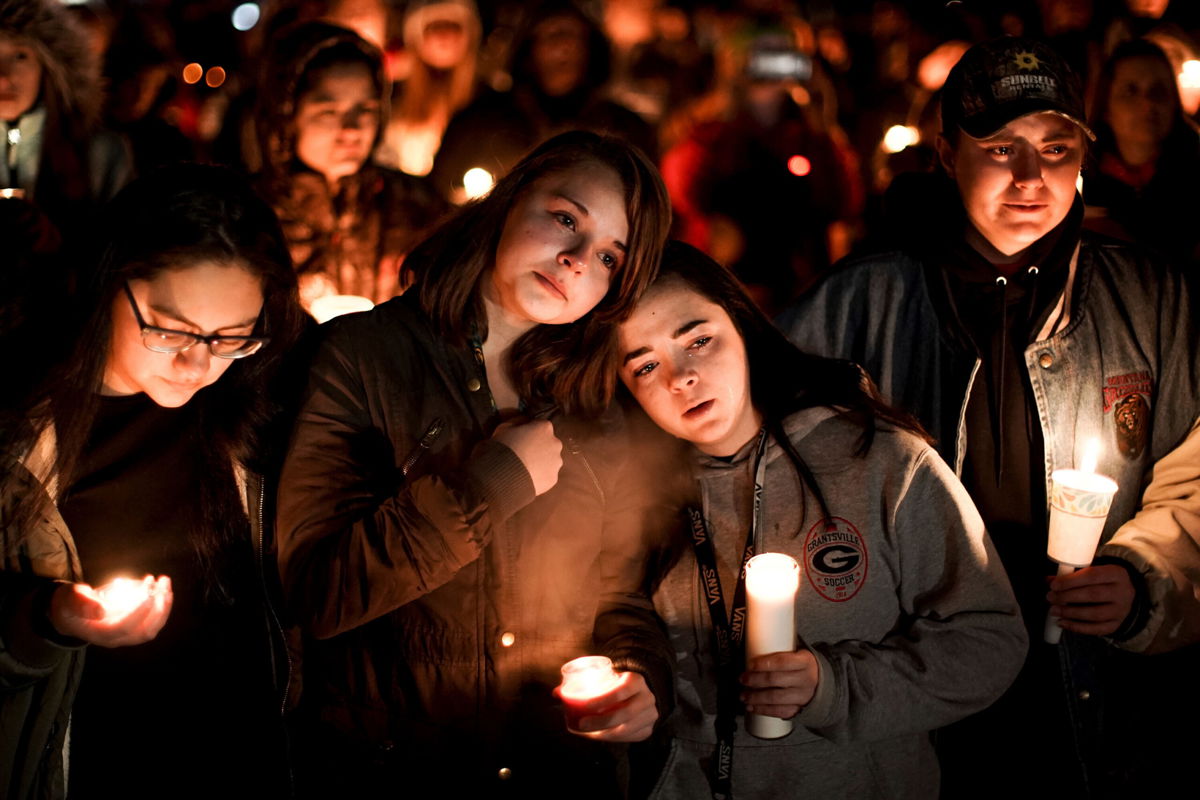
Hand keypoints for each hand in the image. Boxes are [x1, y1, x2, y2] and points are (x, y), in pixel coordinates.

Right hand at [49, 575, 172, 647]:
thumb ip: (83, 604)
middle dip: (158, 607)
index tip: (148, 593)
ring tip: (164, 582)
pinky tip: (162, 588)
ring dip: (164, 605)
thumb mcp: (71, 599)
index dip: (138, 612)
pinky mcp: (134, 629)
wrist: (70, 613)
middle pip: (144, 631)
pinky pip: (153, 622)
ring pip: (152, 628)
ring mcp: (126, 636)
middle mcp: (115, 639)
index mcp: (99, 634)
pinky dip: (162, 606)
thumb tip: (102, 610)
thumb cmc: (71, 604)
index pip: (124, 627)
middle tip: (160, 582)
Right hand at [492, 419, 562, 495]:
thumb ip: (518, 421)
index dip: (531, 432)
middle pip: (549, 444)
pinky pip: (547, 475)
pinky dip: (540, 476)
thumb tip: (523, 421)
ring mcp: (556, 462)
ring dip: (541, 462)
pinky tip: (527, 478)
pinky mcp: (553, 478)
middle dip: (539, 447)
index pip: (541, 426)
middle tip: (523, 455)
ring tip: (525, 469)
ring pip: (550, 460)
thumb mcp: (505, 427)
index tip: (522, 439)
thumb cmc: (503, 447)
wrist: (503, 474)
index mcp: (544, 428)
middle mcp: (555, 443)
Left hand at [556, 671, 657, 741]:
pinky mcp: (648, 730)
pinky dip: (611, 740)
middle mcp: (647, 698)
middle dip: (601, 722)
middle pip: (625, 714)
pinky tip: (597, 737)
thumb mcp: (605, 679)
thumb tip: (556, 693)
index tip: (585, 705)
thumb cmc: (616, 685)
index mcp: (636, 681)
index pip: (621, 691)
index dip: (603, 699)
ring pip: (626, 730)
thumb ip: (582, 683)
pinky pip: (629, 739)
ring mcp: (650, 716)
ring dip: (604, 734)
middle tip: (582, 724)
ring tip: (587, 733)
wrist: (638, 693)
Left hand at [741, 649, 819, 719]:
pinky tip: (752, 707)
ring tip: (743, 695)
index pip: (782, 662)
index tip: (750, 664)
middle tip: (742, 679)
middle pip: (776, 680)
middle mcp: (805, 679)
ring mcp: (803, 696)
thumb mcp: (798, 654)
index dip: (764, 663)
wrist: (821, 682)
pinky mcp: (799, 709)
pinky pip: (780, 711)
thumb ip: (780, 651)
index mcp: (805, 662)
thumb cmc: (802, 666)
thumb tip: (753, 646)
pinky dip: (764, 710)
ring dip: (756, 697)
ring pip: (776, 698)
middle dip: (755, 680)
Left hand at [1047, 564, 1133, 635]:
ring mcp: (1121, 611)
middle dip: (1067, 597)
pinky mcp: (1117, 625)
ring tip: (1053, 610)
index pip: (1092, 575)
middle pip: (1093, 595)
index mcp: (1116, 574)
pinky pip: (1096, 629)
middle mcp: (1122, 593)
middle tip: (1050, 597)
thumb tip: (1049, 580)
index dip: (1071, 581)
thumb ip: (1072, 575)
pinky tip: (1062, 623)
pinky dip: (1077, 627)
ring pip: (1095, 614)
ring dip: (1070, 613)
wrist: (1127, 595)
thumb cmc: (1104, 581)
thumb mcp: (1093, 572)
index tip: (1054, 585)